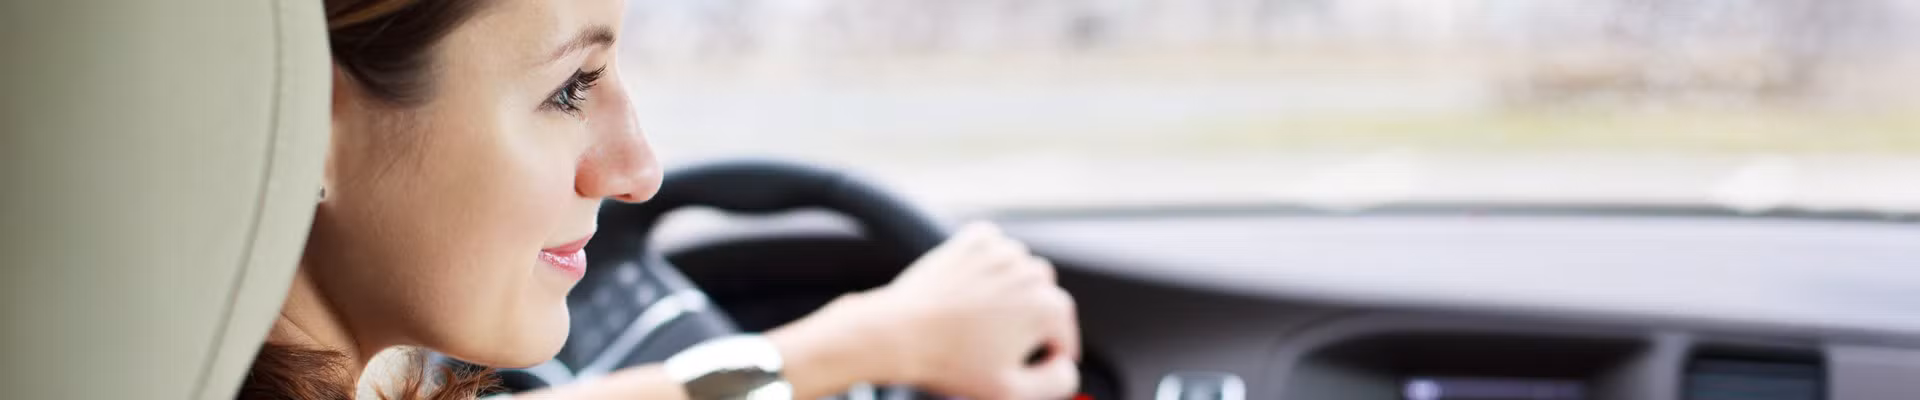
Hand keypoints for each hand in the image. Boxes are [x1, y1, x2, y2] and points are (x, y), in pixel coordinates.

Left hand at [772, 222, 1081, 399]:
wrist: (897, 334)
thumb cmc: (950, 363)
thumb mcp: (1012, 392)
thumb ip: (1057, 383)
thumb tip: (1066, 365)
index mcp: (1048, 307)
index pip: (1065, 334)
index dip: (1046, 355)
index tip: (1021, 364)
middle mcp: (1030, 272)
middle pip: (1045, 301)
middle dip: (1028, 322)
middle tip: (995, 345)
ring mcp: (1002, 252)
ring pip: (1021, 274)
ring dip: (1010, 293)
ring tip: (979, 319)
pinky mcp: (975, 240)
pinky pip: (996, 251)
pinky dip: (990, 267)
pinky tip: (971, 291)